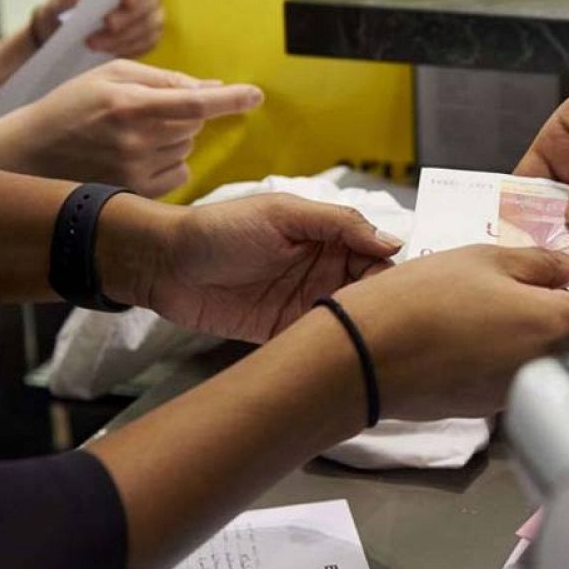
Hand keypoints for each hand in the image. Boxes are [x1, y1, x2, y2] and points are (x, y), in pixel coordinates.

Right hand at [17, 59, 260, 195]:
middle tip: (146, 112)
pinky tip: (136, 155)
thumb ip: (165, 79)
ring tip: (132, 135)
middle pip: (195, 124)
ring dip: (173, 137)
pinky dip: (168, 161)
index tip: (256, 95)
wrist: (32, 153)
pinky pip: (180, 171)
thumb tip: (213, 88)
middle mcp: (136, 140)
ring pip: (187, 147)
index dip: (230, 99)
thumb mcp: (111, 76)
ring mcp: (137, 170)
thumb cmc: (74, 105)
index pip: (194, 103)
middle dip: (183, 114)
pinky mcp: (138, 192)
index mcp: (130, 104)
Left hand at [32, 0, 163, 56]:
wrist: (69, 29)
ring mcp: (153, 15)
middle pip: (147, 3)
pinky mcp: (151, 37)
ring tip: (95, 43)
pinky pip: (146, 44)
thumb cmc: (70, 6)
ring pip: (147, 27)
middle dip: (127, 17)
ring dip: (121, 37)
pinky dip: (125, 48)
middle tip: (108, 25)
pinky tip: (106, 51)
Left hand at [99, 193, 401, 341]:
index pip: (377, 254)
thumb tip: (392, 241)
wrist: (165, 266)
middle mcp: (323, 270)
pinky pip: (320, 342)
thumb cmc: (219, 229)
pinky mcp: (286, 332)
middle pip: (370, 289)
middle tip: (391, 319)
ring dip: (361, 328)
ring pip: (350, 318)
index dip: (391, 270)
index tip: (403, 288)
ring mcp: (306, 302)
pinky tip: (346, 354)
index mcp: (328, 237)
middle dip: (383, 304)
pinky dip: (334, 348)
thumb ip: (338, 224)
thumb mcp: (282, 214)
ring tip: (375, 340)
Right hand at [331, 245, 568, 419]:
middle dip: (558, 306)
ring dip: (528, 330)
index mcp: (556, 324)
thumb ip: (541, 261)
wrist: (363, 356)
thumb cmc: (421, 300)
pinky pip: (511, 373)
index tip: (565, 267)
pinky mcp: (487, 406)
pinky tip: (465, 333)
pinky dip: (501, 354)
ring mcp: (517, 391)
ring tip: (483, 304)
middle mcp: (546, 365)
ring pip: (542, 354)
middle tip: (516, 280)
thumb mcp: (486, 259)